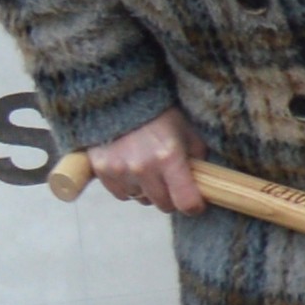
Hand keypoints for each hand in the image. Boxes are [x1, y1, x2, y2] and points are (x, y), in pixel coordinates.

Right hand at [87, 113, 203, 214]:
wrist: (120, 98)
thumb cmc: (161, 115)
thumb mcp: (188, 132)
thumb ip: (197, 158)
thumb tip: (202, 182)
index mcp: (169, 158)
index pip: (186, 202)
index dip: (194, 206)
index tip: (195, 203)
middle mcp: (143, 168)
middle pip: (163, 205)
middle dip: (171, 197)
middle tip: (171, 182)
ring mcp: (120, 170)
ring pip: (141, 199)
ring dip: (148, 191)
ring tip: (149, 170)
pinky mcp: (102, 170)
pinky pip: (121, 194)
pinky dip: (129, 187)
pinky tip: (132, 170)